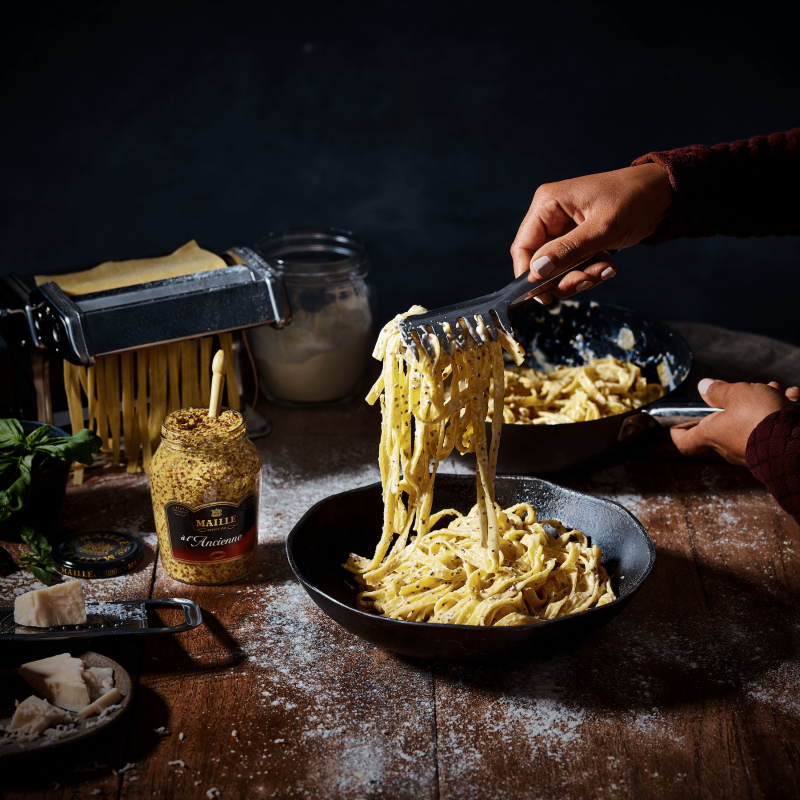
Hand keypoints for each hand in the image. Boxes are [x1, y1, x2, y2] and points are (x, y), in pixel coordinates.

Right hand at [510, 164, 673, 303]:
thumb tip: (536, 273)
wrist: (664, 193)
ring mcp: (564, 229)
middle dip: (563, 278)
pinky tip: (609, 265)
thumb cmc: (634, 200)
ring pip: (557, 269)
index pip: (522, 247)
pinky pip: (573, 266)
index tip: (544, 296)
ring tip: (606, 270)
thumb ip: (566, 252)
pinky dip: (589, 272)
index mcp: (548, 205)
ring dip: (580, 277)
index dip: (528, 275)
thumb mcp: (601, 229)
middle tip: (587, 281)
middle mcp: (551, 216)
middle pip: (540, 263)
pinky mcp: (578, 240)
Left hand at [670, 379, 796, 465]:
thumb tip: (703, 387)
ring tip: (774, 389)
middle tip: (748, 389)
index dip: (677, 429)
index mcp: (711, 434)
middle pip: (723, 422)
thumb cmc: (761, 419)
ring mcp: (749, 450)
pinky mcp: (770, 450)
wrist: (796, 445)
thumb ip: (718, 390)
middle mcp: (728, 447)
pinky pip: (769, 428)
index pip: (684, 441)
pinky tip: (791, 398)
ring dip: (761, 403)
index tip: (677, 420)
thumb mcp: (736, 393)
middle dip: (736, 402)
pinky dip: (779, 412)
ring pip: (750, 421)